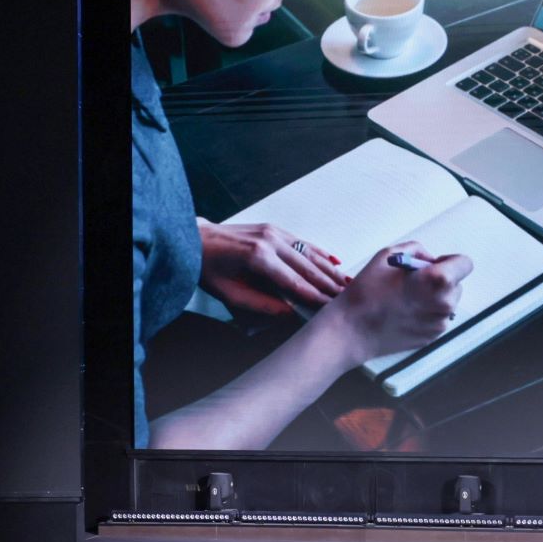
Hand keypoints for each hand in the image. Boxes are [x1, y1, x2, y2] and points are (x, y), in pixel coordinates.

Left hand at [198, 219, 346, 317]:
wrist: (195, 239)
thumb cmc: (209, 268)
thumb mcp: (230, 294)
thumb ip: (261, 304)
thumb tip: (289, 312)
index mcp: (258, 258)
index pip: (294, 282)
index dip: (315, 296)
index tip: (331, 308)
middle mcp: (270, 241)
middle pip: (307, 267)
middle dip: (329, 284)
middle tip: (347, 298)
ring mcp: (273, 232)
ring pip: (309, 253)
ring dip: (329, 269)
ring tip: (347, 283)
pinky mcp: (274, 229)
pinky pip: (302, 243)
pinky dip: (320, 253)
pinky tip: (334, 262)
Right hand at [319, 240, 471, 361]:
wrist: (352, 330)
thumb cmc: (366, 293)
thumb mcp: (387, 256)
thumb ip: (416, 251)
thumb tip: (428, 259)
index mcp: (437, 280)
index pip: (464, 264)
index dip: (449, 261)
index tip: (435, 264)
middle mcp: (444, 303)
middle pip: (456, 284)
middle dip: (440, 280)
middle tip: (414, 281)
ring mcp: (439, 323)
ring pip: (446, 302)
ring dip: (433, 297)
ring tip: (406, 298)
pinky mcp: (432, 337)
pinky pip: (437, 318)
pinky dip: (426, 312)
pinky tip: (404, 311)